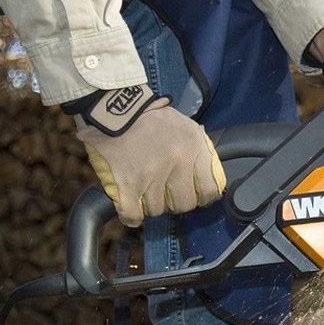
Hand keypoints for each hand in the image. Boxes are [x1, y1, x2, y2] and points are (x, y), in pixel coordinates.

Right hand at [67, 84, 225, 226]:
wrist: (112, 107)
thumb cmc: (149, 117)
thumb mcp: (185, 127)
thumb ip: (199, 150)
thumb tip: (209, 175)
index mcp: (194, 147)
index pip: (211, 190)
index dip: (202, 198)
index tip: (195, 197)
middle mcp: (177, 161)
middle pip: (184, 204)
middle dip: (175, 203)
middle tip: (166, 195)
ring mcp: (151, 173)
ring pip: (157, 210)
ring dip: (151, 206)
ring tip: (145, 194)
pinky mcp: (127, 182)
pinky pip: (133, 214)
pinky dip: (131, 217)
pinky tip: (132, 213)